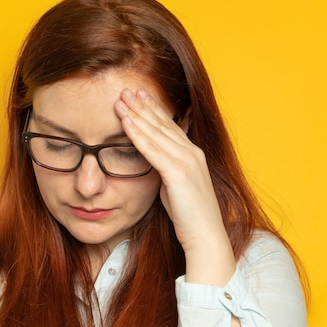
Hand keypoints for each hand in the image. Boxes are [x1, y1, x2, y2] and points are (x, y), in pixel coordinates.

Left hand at [114, 88, 234, 285]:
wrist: (205, 238)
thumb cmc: (189, 218)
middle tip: (126, 89)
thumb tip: (154, 166)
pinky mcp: (179, 173)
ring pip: (156, 132)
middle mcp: (192, 153)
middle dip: (143, 105)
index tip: (140, 96)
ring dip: (136, 114)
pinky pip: (152, 149)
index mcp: (193, 156)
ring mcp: (187, 161)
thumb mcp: (175, 189)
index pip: (170, 127)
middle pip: (162, 124)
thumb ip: (166, 173)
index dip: (154, 110)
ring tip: (120, 99)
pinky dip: (137, 134)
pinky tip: (125, 122)